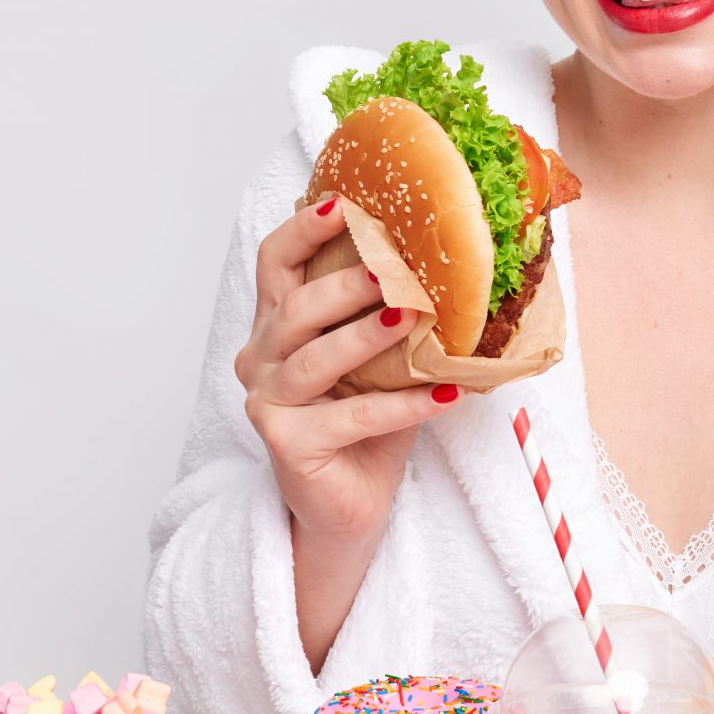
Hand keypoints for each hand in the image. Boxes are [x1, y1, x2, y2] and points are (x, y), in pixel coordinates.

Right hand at [236, 198, 460, 662]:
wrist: (351, 510)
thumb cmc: (366, 428)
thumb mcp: (382, 361)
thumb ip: (392, 315)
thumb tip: (453, 265)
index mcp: (277, 327)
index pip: (276, 264)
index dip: (303, 229)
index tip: (345, 203)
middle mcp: (260, 359)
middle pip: (294, 308)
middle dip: (345, 283)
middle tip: (395, 272)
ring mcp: (267, 403)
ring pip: (313, 360)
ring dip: (365, 338)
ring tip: (410, 321)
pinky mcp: (287, 444)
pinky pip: (349, 417)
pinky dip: (400, 405)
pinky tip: (444, 396)